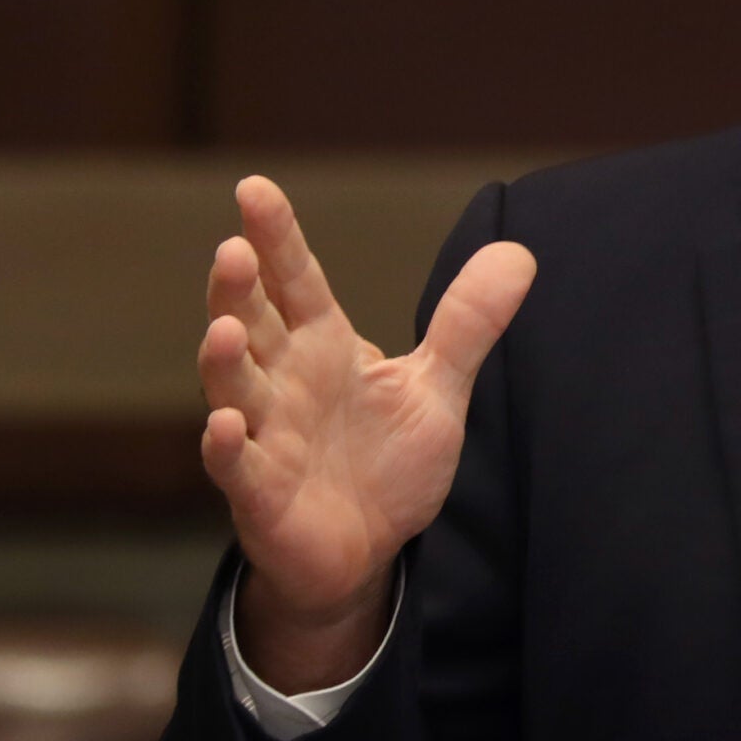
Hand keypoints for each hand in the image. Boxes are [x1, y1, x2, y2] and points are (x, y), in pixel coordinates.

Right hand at [198, 176, 535, 689]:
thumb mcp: (435, 388)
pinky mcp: (260, 495)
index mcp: (323, 348)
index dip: (277, 237)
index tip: (254, 188)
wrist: (367, 552)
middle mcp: (283, 383)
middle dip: (237, 290)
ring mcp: (265, 437)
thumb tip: (518, 251)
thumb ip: (467, 323)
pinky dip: (226, 448)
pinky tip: (222, 425)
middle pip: (251, 324)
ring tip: (223, 329)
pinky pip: (236, 468)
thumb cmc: (388, 464)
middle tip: (234, 249)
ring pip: (232, 389)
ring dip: (222, 360)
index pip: (297, 281)